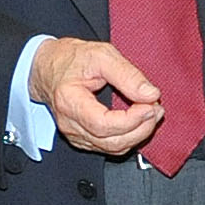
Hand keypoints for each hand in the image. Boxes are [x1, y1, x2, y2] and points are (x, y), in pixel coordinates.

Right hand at [32, 37, 166, 157]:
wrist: (48, 68)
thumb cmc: (71, 59)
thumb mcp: (101, 55)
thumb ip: (127, 74)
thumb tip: (151, 94)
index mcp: (69, 102)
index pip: (103, 124)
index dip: (132, 119)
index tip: (151, 104)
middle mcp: (70, 125)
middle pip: (111, 142)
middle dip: (141, 128)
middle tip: (156, 108)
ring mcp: (75, 135)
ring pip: (113, 148)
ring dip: (138, 134)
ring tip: (151, 112)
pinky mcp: (83, 139)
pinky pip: (110, 146)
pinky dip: (129, 137)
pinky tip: (138, 121)